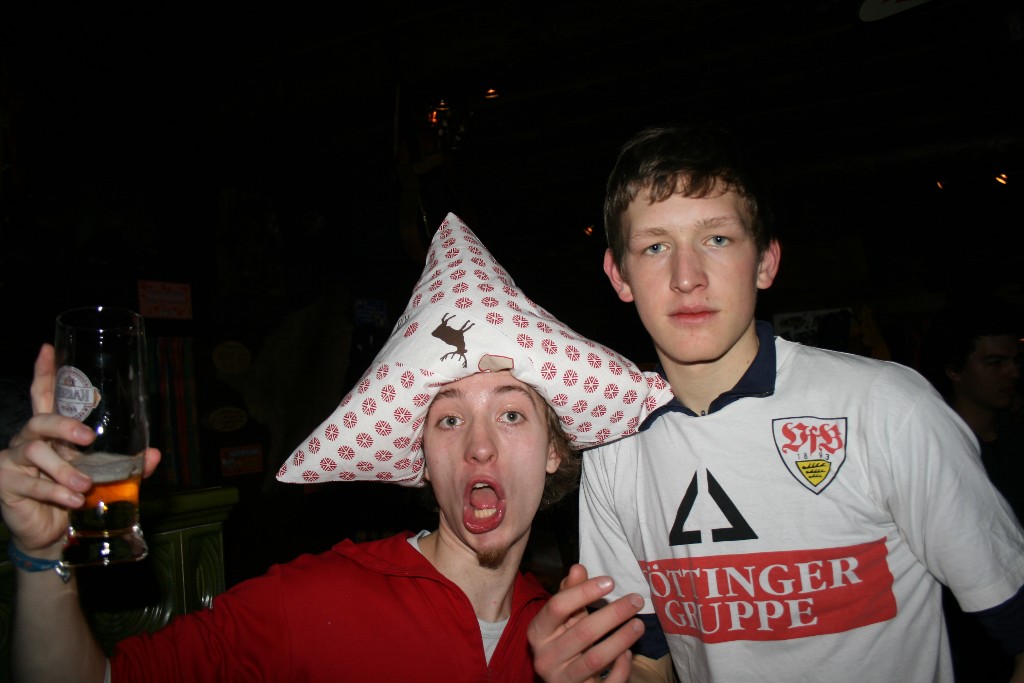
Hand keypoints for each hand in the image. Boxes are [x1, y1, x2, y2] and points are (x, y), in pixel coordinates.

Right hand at [0, 344, 160, 556]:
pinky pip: (31, 483)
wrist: (52, 534)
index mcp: (52, 432)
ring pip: (36, 451)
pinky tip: (72, 499)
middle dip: (63, 425)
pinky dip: (56, 491)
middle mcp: (30, 440)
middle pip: (39, 419)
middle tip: (88, 438)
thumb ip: (129, 465)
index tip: (49, 348)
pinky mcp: (7, 484)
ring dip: (64, 469)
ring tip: (84, 485)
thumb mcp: (106, 478)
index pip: (44, 395)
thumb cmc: (76, 495)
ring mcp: (15, 461)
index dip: (44, 371)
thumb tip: (154, 454)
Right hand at [529, 563, 645, 682]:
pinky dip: (621, 668)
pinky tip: (628, 653)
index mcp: (538, 632)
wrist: (558, 682)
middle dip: (613, 614)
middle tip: (636, 600)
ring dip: (622, 639)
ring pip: (596, 658)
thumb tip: (578, 568)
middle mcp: (546, 657)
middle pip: (583, 632)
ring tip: (639, 624)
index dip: (584, 592)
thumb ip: (569, 593)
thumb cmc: (561, 642)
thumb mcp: (561, 619)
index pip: (557, 606)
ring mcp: (562, 679)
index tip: (610, 581)